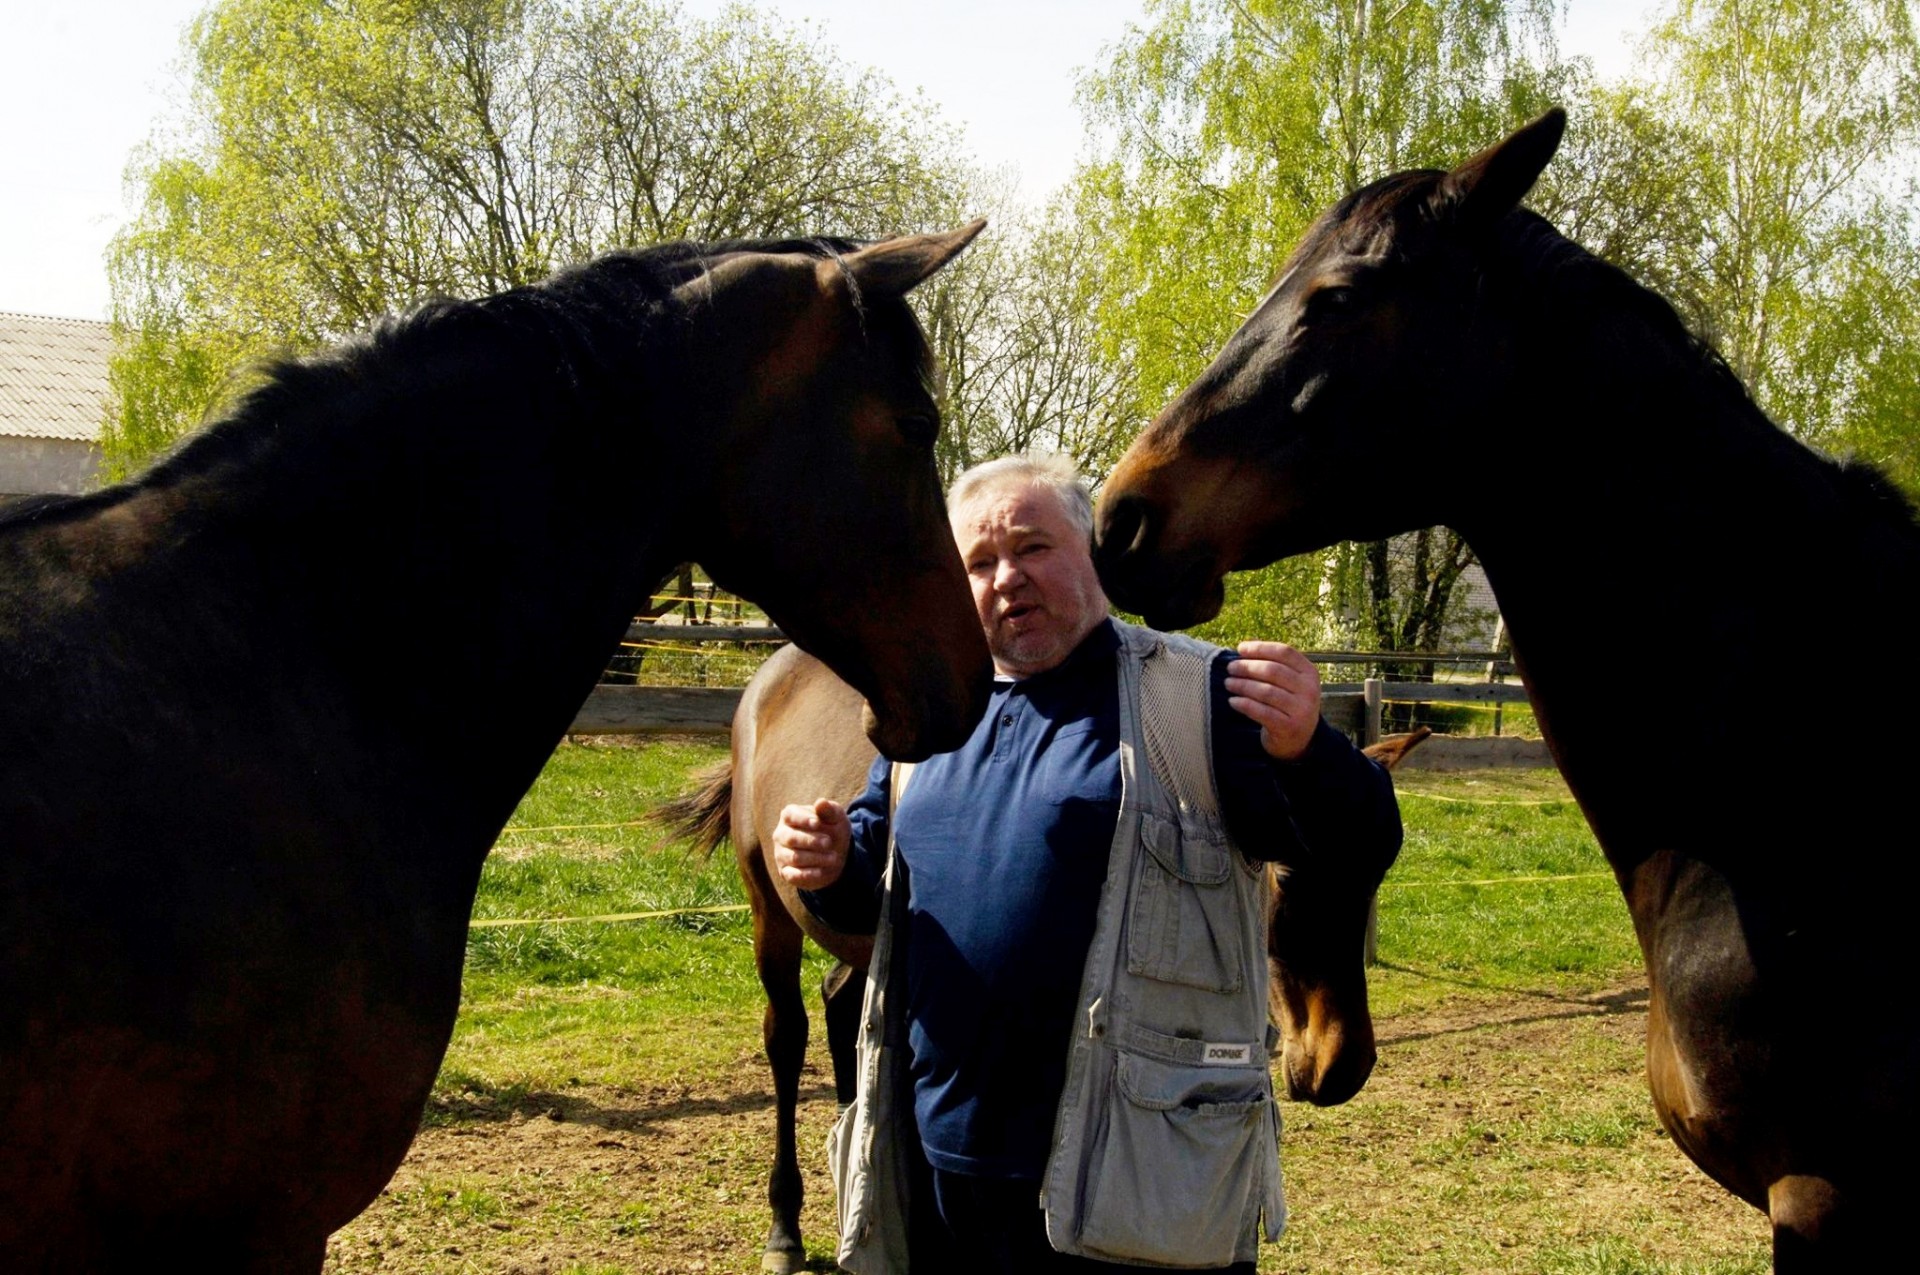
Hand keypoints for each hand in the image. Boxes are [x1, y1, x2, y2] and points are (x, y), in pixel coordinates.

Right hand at [772, 798, 850, 888]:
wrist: (835, 855)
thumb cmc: (832, 830)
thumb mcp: (836, 819)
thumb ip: (829, 810)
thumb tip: (821, 802)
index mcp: (789, 815)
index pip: (790, 815)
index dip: (803, 819)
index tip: (818, 823)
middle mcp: (781, 834)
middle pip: (791, 838)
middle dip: (811, 840)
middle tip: (828, 842)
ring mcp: (781, 854)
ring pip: (794, 857)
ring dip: (815, 858)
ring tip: (833, 857)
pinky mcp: (785, 872)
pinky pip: (793, 874)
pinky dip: (808, 874)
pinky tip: (822, 871)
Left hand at [1225, 640, 1320, 760]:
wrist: (1300, 739)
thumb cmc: (1288, 703)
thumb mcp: (1290, 682)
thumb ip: (1273, 663)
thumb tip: (1246, 646)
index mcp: (1310, 673)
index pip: (1284, 652)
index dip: (1260, 648)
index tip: (1240, 648)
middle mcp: (1309, 690)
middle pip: (1273, 670)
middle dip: (1247, 667)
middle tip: (1231, 668)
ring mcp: (1301, 710)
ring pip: (1266, 691)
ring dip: (1243, 685)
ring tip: (1229, 683)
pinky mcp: (1289, 727)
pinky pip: (1262, 712)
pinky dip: (1244, 705)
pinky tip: (1233, 701)